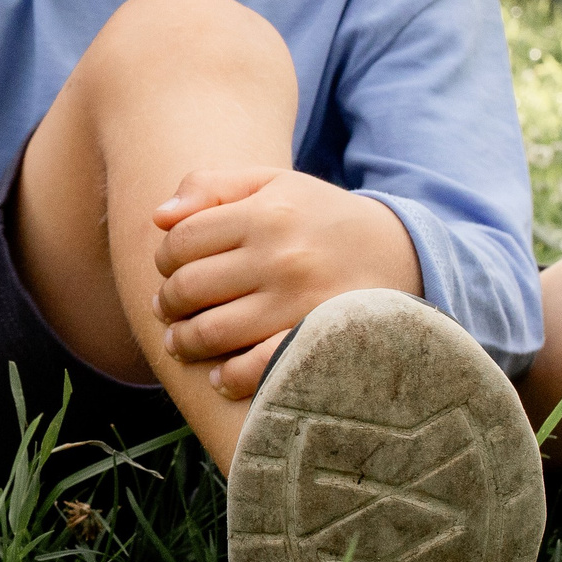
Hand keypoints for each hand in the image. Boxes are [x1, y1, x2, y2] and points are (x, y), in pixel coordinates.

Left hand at [149, 168, 421, 399]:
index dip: (165, 259)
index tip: (170, 269)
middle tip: (169, 308)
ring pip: (212, 331)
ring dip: (185, 342)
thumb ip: (212, 186)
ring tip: (182, 341)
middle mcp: (283, 256)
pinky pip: (257, 369)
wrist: (402, 252)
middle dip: (168, 302)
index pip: (182, 241)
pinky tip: (220, 375)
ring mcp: (301, 303)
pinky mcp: (318, 342)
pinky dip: (229, 377)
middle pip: (189, 287)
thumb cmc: (320, 219)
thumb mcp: (273, 184)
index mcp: (266, 212)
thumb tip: (159, 217)